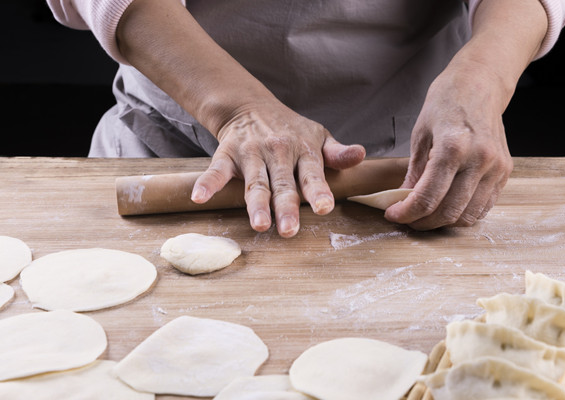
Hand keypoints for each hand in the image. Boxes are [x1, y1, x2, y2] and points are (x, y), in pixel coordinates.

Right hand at [191, 100, 364, 237]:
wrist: (251, 106)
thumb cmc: (292, 130)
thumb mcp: (319, 136)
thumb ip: (338, 153)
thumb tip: (360, 155)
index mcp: (303, 151)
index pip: (313, 174)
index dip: (318, 191)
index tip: (324, 208)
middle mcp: (278, 152)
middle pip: (283, 184)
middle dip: (286, 207)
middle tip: (290, 230)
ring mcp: (251, 154)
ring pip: (254, 183)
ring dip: (255, 204)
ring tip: (259, 225)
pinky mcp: (227, 155)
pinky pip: (216, 171)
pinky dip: (206, 183)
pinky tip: (199, 197)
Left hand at [384, 61, 512, 229]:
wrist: (481, 84)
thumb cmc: (447, 102)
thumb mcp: (421, 133)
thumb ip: (414, 171)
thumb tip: (402, 201)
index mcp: (453, 147)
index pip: (428, 197)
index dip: (406, 213)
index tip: (393, 215)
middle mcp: (479, 160)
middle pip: (448, 211)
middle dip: (423, 222)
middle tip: (407, 218)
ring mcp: (496, 168)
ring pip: (467, 215)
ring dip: (443, 222)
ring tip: (425, 214)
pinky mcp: (505, 172)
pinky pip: (483, 207)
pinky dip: (463, 213)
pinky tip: (447, 206)